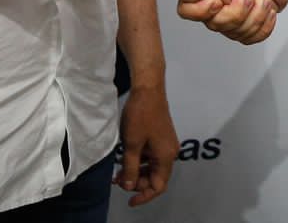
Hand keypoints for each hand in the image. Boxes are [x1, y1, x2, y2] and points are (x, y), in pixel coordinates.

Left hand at [114, 84, 179, 205]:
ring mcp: (166, 143)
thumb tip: (128, 186)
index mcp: (166, 156)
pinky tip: (124, 159)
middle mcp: (170, 152)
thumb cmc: (140, 115)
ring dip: (136, 172)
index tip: (129, 200)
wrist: (148, 88)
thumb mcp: (131, 144)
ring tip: (118, 173)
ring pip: (152, 166)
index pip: (159, 186)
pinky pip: (151, 156)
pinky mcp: (161, 136)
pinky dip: (139, 161)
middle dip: (137, 182)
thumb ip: (130, 167)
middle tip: (118, 181)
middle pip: (156, 177)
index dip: (144, 195)